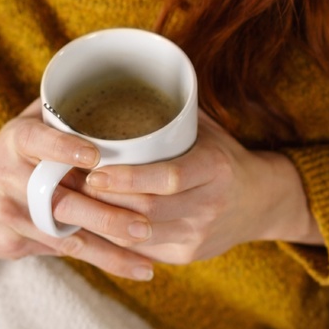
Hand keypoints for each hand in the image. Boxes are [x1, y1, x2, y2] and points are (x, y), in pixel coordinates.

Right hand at [0, 100, 157, 280]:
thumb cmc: (6, 157)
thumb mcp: (24, 126)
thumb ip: (60, 112)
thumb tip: (112, 85)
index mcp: (16, 140)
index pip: (38, 140)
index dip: (65, 147)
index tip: (96, 156)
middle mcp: (9, 176)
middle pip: (60, 199)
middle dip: (105, 215)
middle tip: (145, 225)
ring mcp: (9, 213)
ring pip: (64, 234)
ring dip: (108, 249)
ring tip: (145, 255)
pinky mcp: (13, 243)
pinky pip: (62, 252)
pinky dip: (100, 261)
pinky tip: (133, 268)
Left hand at [79, 110, 321, 264]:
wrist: (262, 201)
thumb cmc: (221, 155)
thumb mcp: (205, 129)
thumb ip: (171, 109)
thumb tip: (126, 73)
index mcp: (216, 169)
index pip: (169, 178)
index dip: (128, 178)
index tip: (94, 171)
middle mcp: (210, 205)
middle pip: (149, 210)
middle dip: (104, 202)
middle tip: (67, 188)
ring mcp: (199, 235)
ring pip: (141, 236)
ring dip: (102, 223)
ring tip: (71, 207)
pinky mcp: (187, 255)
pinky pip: (143, 252)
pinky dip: (113, 240)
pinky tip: (90, 227)